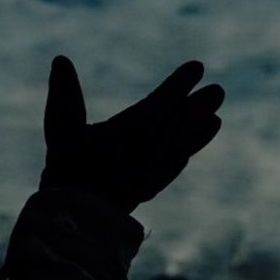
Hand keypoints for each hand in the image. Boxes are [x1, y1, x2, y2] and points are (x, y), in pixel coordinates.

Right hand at [40, 55, 224, 212]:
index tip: (198, 67)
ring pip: (181, 147)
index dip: (181, 82)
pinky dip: (183, 156)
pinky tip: (187, 154)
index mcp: (132, 129)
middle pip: (181, 123)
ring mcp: (151, 172)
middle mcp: (149, 149)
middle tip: (219, 91)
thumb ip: (64, 93)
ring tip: (217, 120)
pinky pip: (172, 169)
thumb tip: (61, 58)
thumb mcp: (60, 127)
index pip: (164, 100)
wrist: (75, 221)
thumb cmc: (67, 168)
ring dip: (199, 132)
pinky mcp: (146, 191)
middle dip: (199, 106)